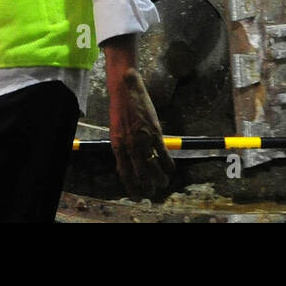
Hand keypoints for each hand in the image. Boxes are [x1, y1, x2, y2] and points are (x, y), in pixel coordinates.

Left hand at [108, 67, 175, 200]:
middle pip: (140, 175)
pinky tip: (171, 170)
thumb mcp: (115, 132)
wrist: (125, 89)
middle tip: (152, 192)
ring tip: (163, 184)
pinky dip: (168, 164)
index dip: (132, 188)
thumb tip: (122, 167)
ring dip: (159, 179)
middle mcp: (130, 146)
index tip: (137, 196)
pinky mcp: (155, 132)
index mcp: (118, 146)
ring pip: (153, 167)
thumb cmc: (120, 110)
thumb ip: (120, 148)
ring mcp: (143, 140)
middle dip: (147, 187)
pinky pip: (164, 154)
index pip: (124, 174)